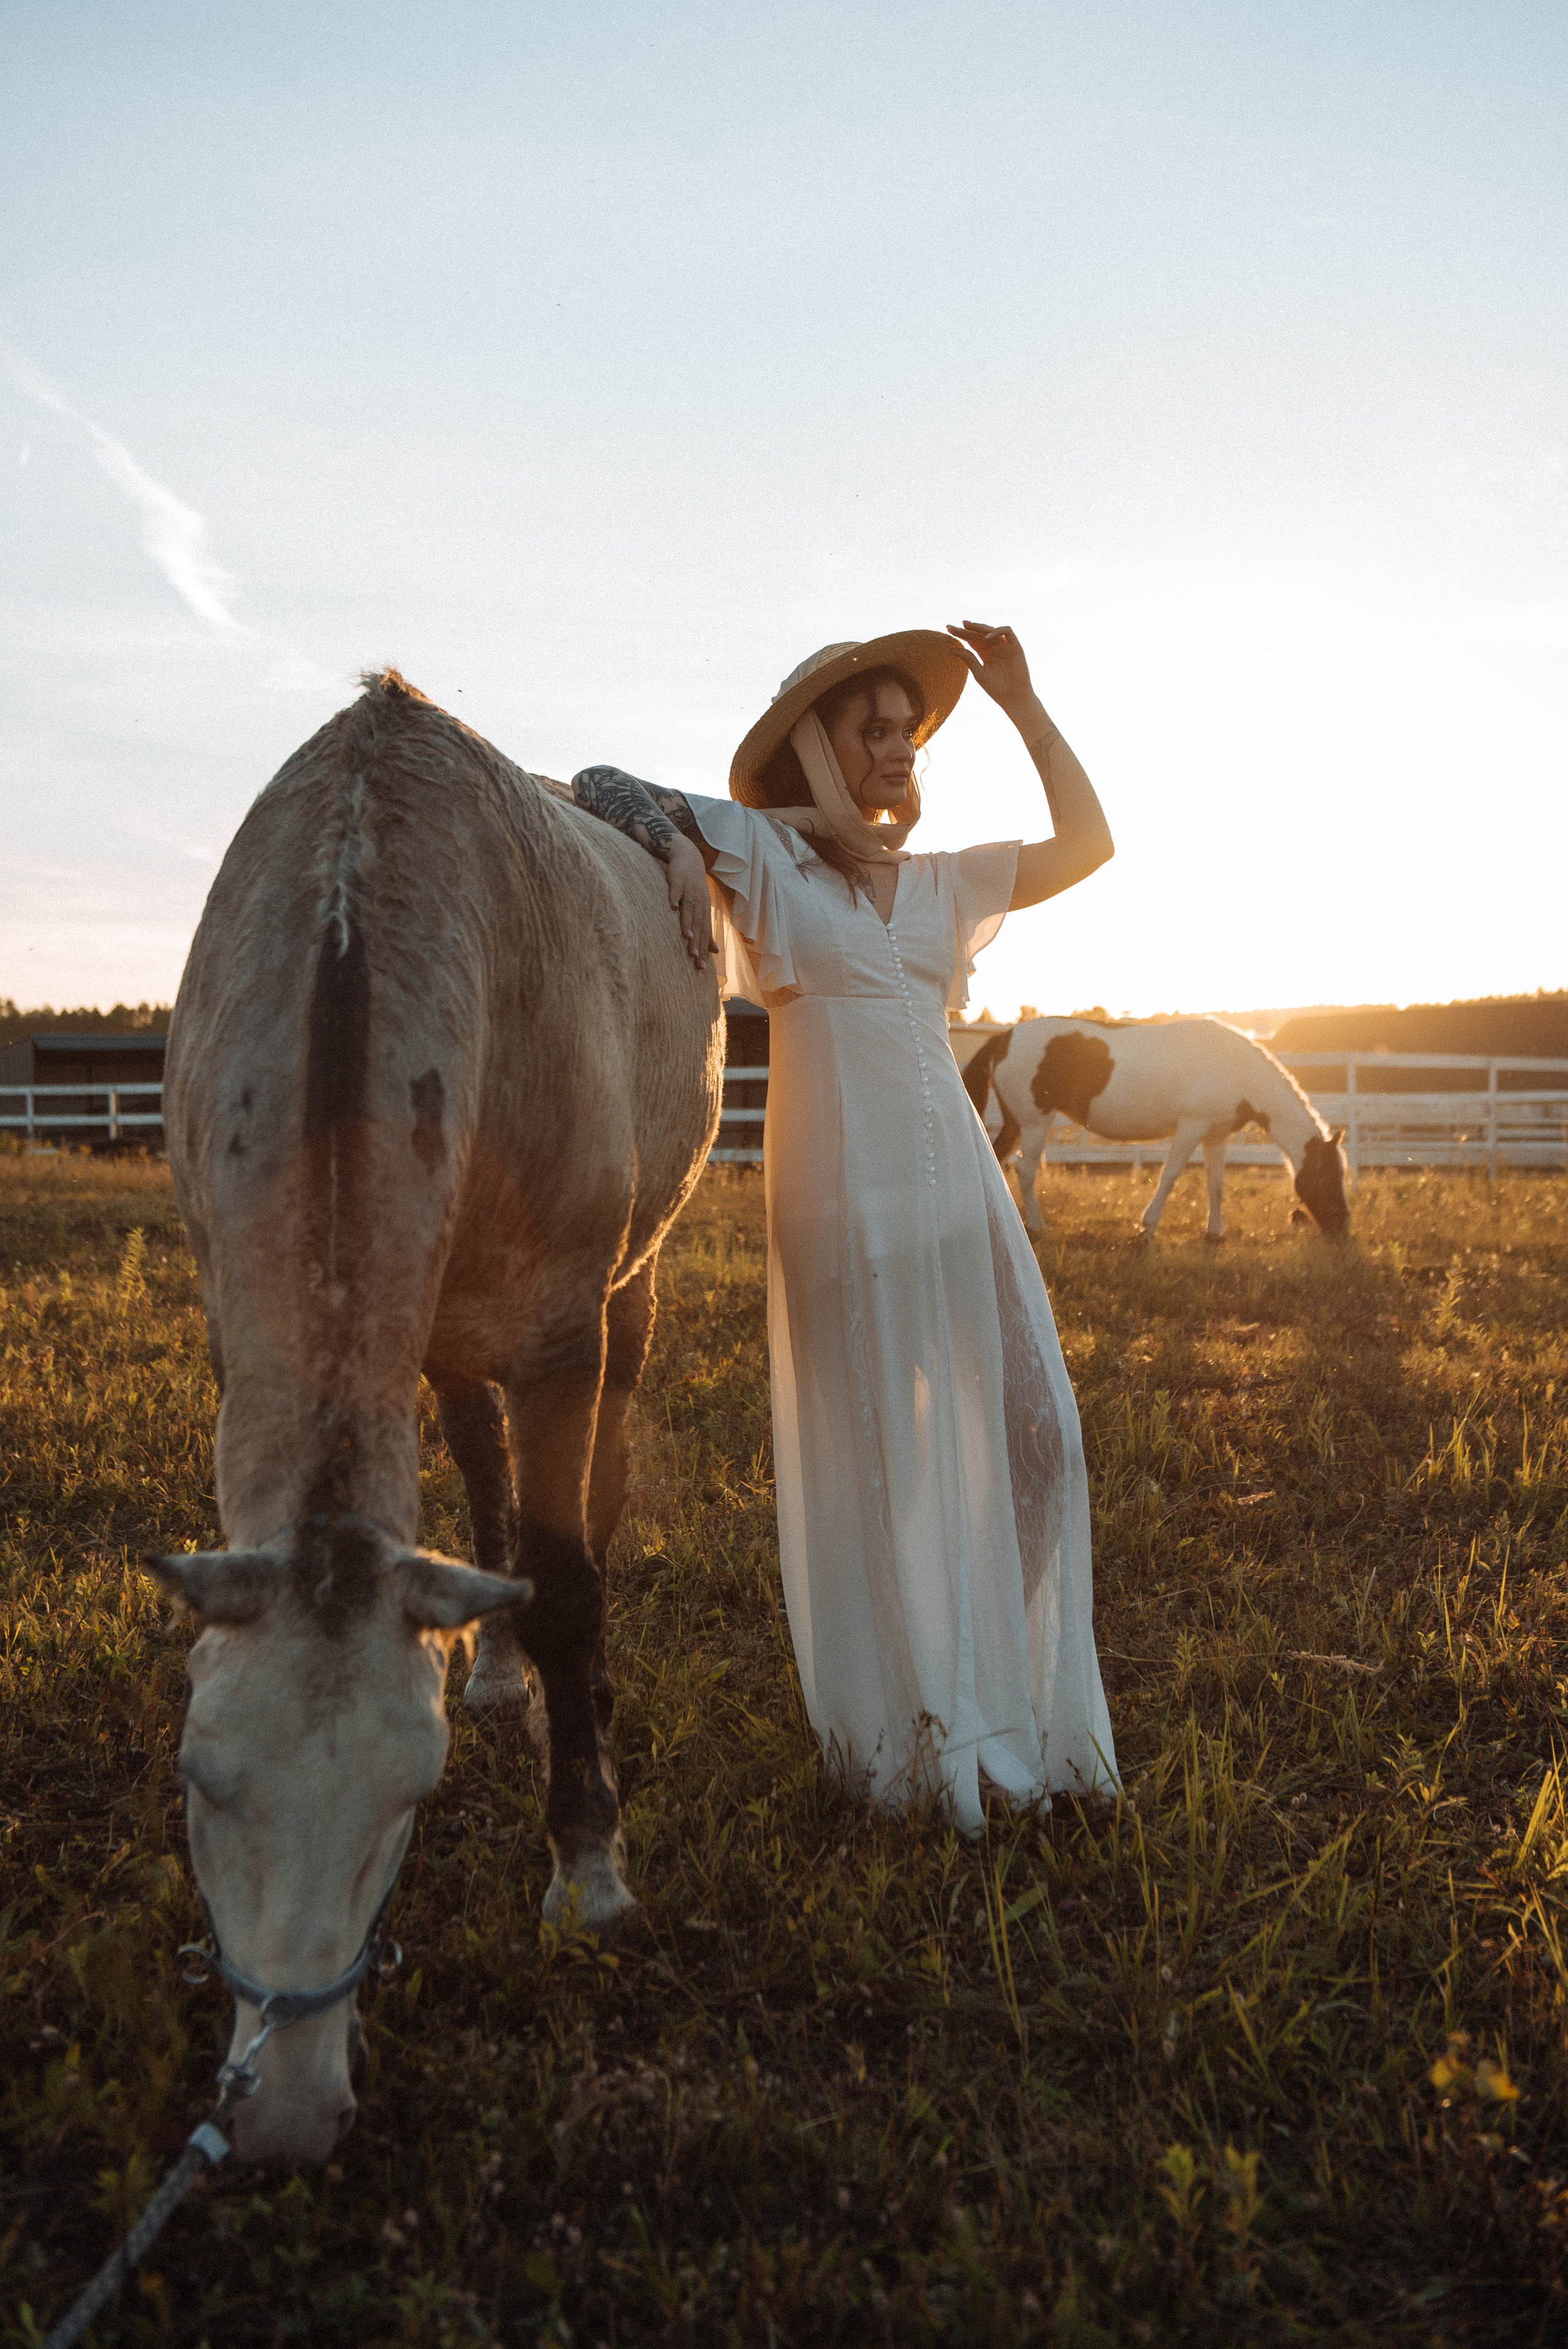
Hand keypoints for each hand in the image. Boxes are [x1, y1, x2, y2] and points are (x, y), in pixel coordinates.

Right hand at [666, 837, 713, 968]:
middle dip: (697, 941)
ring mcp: (689, 890)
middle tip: (694, 958)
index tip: (701, 966)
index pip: (705, 932)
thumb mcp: (701, 907)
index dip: (703, 949)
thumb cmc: (693, 886)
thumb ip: (705, 929)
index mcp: (704, 909)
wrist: (687, 857)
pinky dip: (674, 898)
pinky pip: (676, 890)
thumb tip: (714, 951)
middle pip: (699, 924)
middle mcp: (699, 901)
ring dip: (688, 923)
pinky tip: (672, 908)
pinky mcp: (677, 880)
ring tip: (686, 937)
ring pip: (689, 909)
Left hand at [945, 620, 1035, 714]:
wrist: (1013, 697)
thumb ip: (968, 659)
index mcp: (984, 652)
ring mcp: (1004, 645)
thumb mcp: (979, 673)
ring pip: (991, 630)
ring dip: (979, 627)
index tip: (948, 629)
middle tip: (952, 627)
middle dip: (966, 629)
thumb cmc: (996, 688)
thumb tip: (949, 650)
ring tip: (966, 626)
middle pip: (978, 633)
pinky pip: (1007, 632)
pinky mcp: (1015, 646)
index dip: (960, 633)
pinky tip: (987, 637)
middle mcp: (994, 646)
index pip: (971, 639)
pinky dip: (997, 631)